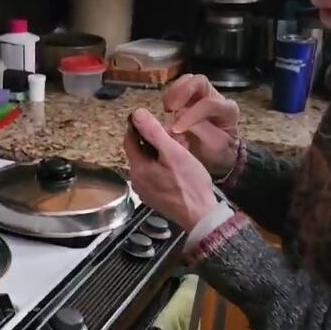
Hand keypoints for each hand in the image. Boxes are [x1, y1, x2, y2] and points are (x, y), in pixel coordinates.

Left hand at [124, 108, 217, 232]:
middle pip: (139, 152)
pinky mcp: (155, 197)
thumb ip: (153, 132)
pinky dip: (162, 166)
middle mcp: (137, 180)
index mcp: (137, 168)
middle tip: (171, 133)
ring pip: (148, 164)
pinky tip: (177, 165)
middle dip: (152, 140)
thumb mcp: (173, 152)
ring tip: (178, 147)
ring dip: (159, 153)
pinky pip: (154, 175)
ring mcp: (145, 191)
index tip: (149, 118)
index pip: (129, 140)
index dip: (138, 126)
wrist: (200, 216)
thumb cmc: (189, 184)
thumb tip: (137, 114)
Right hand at [162, 74, 240, 177]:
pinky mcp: (190, 98)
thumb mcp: (215, 146)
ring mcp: (202, 96)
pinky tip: (167, 109)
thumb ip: (201, 129)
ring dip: (173, 92)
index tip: (176, 129)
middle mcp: (216, 97)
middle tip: (170, 108)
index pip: (208, 103)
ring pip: (187, 80)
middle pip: (199, 81)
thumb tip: (179, 115)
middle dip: (182, 92)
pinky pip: (178, 88)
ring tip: (167, 109)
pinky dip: (169, 96)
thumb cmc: (218, 153)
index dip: (190, 115)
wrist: (218, 156)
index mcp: (227, 110)